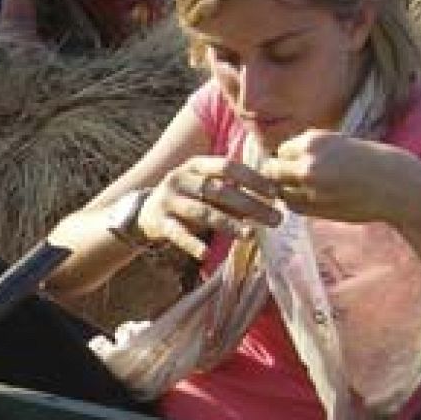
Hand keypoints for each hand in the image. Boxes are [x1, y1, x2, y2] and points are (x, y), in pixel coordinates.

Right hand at [138, 155, 281, 258]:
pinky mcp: (159, 221)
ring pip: (201, 212)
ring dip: (228, 224)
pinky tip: (206, 254)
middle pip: (219, 191)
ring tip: (251, 235)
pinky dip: (191, 244)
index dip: (252, 179)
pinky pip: (177, 233)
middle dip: (250, 205)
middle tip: (275, 219)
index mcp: (196, 165)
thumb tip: (272, 197)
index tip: (275, 193)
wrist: (144, 211)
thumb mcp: (206, 187)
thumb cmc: (187, 198)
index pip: (227, 166)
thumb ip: (232, 190)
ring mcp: (168, 199)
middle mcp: (180, 178)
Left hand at [260, 130, 420, 224]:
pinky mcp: (317, 208)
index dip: (288, 158)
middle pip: (273, 170)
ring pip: (280, 190)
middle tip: (298, 179)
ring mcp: (311, 187)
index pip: (282, 150)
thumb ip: (311, 150)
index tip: (300, 163)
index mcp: (314, 141)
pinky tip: (318, 200)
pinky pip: (294, 206)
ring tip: (311, 189)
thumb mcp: (338, 143)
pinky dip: (299, 204)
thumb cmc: (371, 162)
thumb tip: (280, 158)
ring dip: (289, 190)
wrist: (398, 186)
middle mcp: (308, 162)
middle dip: (281, 174)